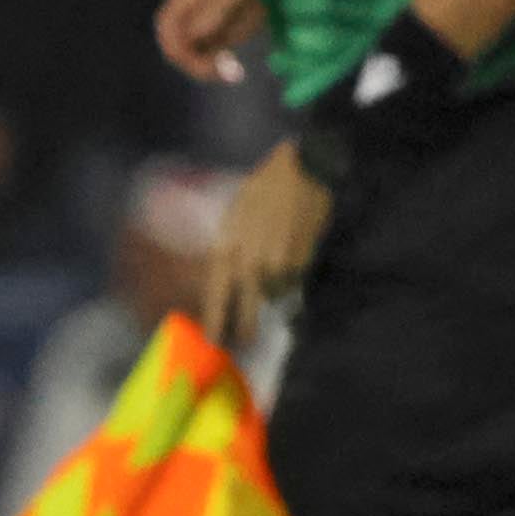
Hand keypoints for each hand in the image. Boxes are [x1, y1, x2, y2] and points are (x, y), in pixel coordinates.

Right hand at [154, 0, 264, 84]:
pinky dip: (220, 66)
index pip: (167, 26)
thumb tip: (193, 36)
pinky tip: (237, 70)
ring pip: (193, 54)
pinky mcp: (226, 33)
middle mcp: (193, 9)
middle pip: (178, 44)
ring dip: (207, 67)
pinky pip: (212, 56)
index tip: (196, 61)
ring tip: (232, 73)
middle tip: (219, 72)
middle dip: (193, 62)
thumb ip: (214, 11)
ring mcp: (208, 22)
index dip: (175, 47)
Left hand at [201, 141, 333, 349]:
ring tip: (274, 261)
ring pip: (272, 294)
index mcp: (226, 250)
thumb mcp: (231, 221)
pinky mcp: (301, 263)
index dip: (215, 323)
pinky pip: (292, 280)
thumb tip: (223, 283)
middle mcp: (250, 263)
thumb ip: (226, 253)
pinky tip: (289, 250)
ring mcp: (278, 266)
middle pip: (246, 313)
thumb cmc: (259, 191)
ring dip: (271, 288)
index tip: (213, 342)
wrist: (301, 173)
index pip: (216, 298)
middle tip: (243, 342)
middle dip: (244, 331)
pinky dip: (290, 274)